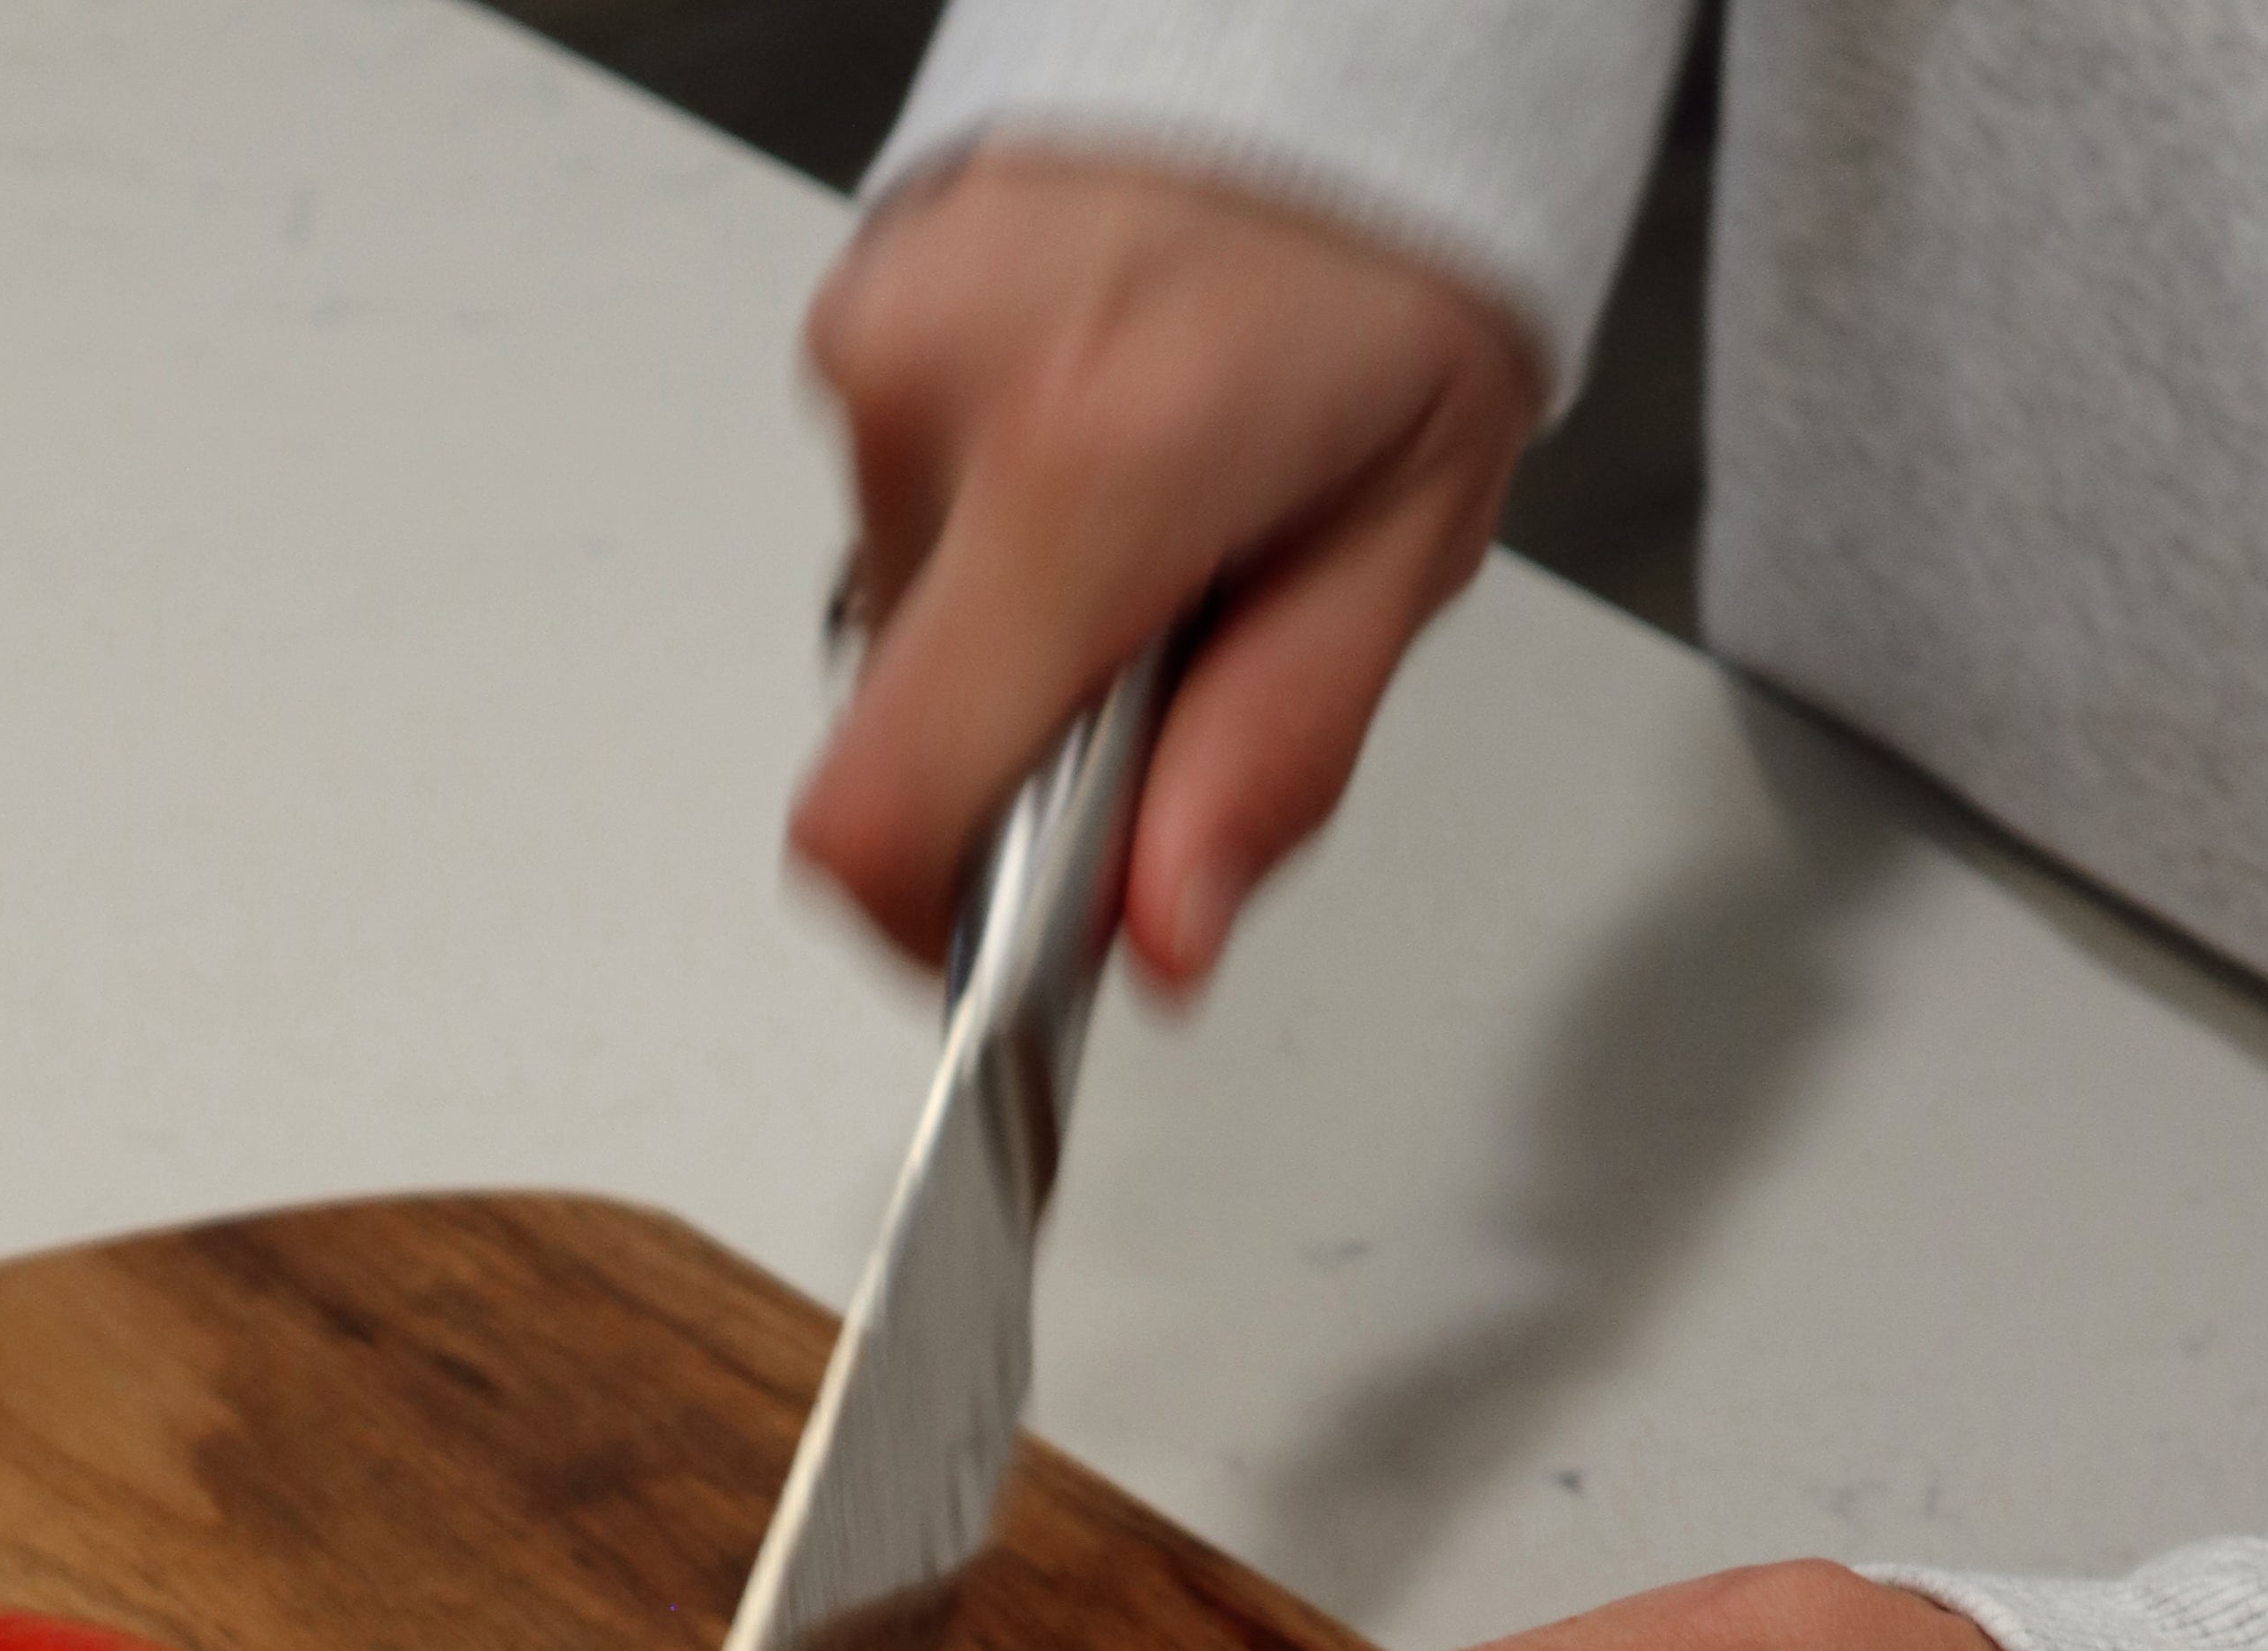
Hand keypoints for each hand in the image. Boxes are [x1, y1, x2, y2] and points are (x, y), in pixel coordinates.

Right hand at [791, 152, 1541, 984]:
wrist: (1355, 10)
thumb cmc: (1397, 239)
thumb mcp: (1406, 533)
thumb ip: (1274, 754)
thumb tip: (1161, 936)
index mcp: (1089, 460)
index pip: (885, 810)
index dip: (932, 929)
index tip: (1009, 940)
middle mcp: (946, 387)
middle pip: (909, 720)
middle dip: (1031, 742)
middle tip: (1177, 648)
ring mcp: (879, 332)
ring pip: (909, 614)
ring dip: (1022, 622)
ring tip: (1160, 511)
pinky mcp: (860, 304)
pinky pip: (903, 503)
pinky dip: (999, 519)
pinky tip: (1106, 437)